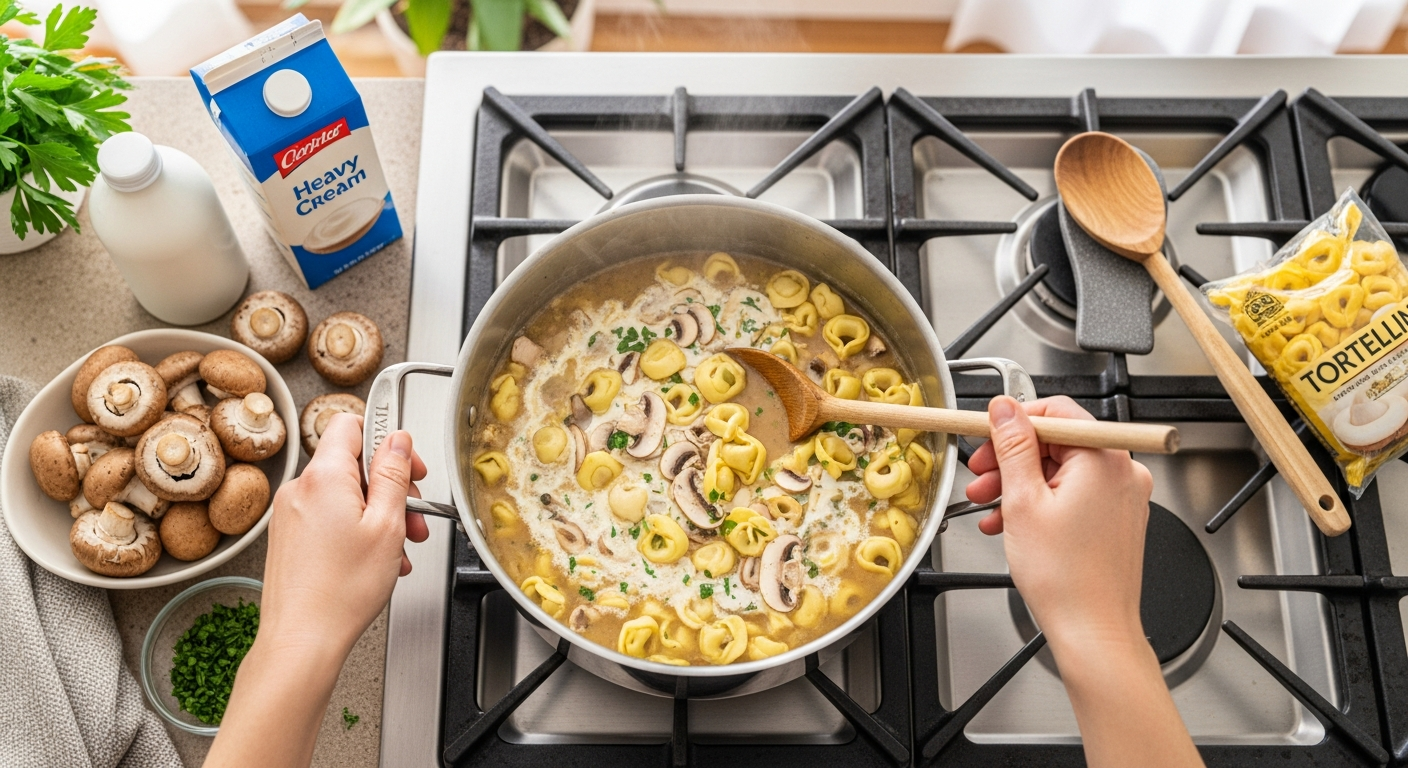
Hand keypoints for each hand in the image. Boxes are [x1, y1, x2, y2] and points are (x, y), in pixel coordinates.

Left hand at [258, 414, 429, 655]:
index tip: (408, 461)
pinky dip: (356, 530)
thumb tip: (397, 440)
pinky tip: (375, 559)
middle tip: (412, 515)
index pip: (352, 424)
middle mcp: (300, 489)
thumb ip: (393, 474)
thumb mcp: (386, 525)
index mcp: (323, 476)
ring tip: (397, 546)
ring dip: (377, 514)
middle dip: (390, 487)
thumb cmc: (340, 591)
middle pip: (354, 465)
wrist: (301, 640)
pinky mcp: (289, 537)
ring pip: (345, 495)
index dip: (386, 438)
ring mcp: (290, 514)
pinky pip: (330, 518)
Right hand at [965, 396, 1199, 766]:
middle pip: (1058, 442)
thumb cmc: (1066, 578)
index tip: (987, 435)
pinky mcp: (1117, 519)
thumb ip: (1012, 446)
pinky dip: (1041, 503)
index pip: (1058, 411)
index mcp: (1104, 459)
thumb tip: (1004, 408)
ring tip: (989, 507)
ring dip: (1020, 484)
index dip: (1015, 421)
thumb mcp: (1023, 501)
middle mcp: (1123, 472)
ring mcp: (1123, 497)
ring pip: (1061, 471)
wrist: (1093, 632)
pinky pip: (1073, 495)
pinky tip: (1011, 523)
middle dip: (1012, 458)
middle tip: (980, 476)